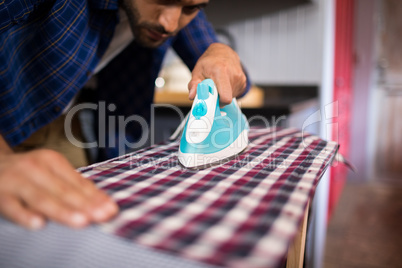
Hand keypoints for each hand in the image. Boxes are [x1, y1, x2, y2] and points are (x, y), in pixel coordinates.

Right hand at [0, 149, 117, 229]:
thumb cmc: (29, 172)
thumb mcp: (51, 171)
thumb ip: (73, 186)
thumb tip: (101, 202)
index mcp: (52, 161)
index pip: (78, 182)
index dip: (95, 196)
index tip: (111, 209)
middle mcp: (35, 168)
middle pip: (63, 190)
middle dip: (85, 205)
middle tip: (102, 216)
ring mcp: (17, 181)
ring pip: (42, 198)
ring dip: (63, 211)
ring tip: (81, 221)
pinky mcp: (0, 194)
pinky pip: (13, 207)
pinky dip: (25, 215)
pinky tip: (39, 224)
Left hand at [188, 43, 246, 105]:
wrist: (223, 52)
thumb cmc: (209, 62)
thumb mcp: (197, 71)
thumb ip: (194, 85)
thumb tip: (192, 96)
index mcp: (221, 71)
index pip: (225, 97)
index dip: (218, 102)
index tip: (211, 100)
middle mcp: (233, 74)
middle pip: (226, 98)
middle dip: (218, 98)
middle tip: (212, 90)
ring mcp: (240, 78)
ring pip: (230, 97)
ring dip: (223, 94)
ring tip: (218, 84)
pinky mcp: (243, 82)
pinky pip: (235, 94)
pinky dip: (228, 92)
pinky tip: (224, 84)